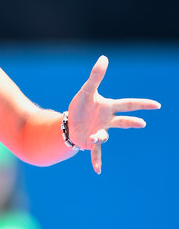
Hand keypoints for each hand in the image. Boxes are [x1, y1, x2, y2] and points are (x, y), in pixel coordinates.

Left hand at [67, 55, 160, 173]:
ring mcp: (101, 132)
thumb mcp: (86, 90)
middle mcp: (108, 121)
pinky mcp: (91, 142)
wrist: (70, 122)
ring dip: (100, 136)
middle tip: (141, 123)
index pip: (128, 104)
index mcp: (109, 108)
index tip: (157, 105)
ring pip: (105, 135)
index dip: (142, 105)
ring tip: (94, 136)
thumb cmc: (81, 106)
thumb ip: (96, 76)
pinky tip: (98, 171)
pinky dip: (97, 160)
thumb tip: (104, 57)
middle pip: (122, 121)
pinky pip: (96, 152)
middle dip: (131, 122)